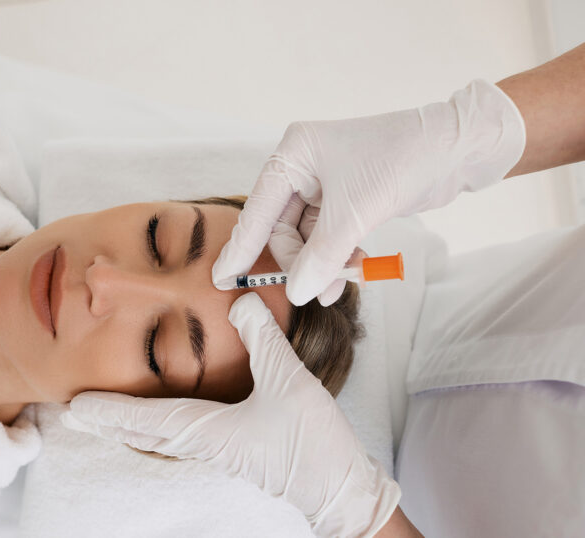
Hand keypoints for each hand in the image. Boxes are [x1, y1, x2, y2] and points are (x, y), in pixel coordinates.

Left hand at [61, 293, 400, 536]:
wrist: (340, 489)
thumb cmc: (313, 444)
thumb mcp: (289, 381)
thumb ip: (263, 339)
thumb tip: (240, 300)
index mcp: (207, 430)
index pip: (146, 417)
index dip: (110, 409)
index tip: (76, 406)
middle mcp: (204, 442)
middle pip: (142, 431)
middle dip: (107, 421)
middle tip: (73, 413)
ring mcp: (216, 449)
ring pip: (158, 435)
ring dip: (127, 424)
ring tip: (101, 416)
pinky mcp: (231, 449)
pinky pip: (179, 436)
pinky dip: (154, 425)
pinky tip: (158, 419)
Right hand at [212, 79, 525, 305]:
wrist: (457, 149)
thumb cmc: (401, 162)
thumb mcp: (355, 213)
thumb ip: (321, 256)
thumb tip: (295, 293)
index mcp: (294, 154)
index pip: (258, 209)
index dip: (241, 247)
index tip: (222, 279)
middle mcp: (304, 166)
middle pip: (283, 228)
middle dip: (299, 262)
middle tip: (314, 291)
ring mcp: (325, 183)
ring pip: (307, 237)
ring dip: (322, 264)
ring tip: (338, 288)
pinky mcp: (346, 198)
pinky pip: (328, 236)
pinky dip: (337, 256)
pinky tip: (354, 270)